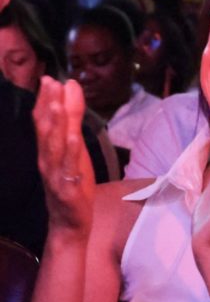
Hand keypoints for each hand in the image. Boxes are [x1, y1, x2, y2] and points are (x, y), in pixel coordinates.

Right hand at [32, 76, 93, 241]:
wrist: (70, 223)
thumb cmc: (71, 182)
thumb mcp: (74, 148)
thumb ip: (72, 121)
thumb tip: (70, 90)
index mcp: (48, 150)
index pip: (43, 122)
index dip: (45, 100)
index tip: (49, 78)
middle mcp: (47, 160)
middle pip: (46, 131)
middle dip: (48, 106)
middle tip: (50, 83)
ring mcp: (56, 174)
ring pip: (53, 147)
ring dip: (54, 124)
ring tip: (57, 104)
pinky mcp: (68, 188)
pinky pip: (67, 169)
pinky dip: (68, 153)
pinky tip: (71, 137)